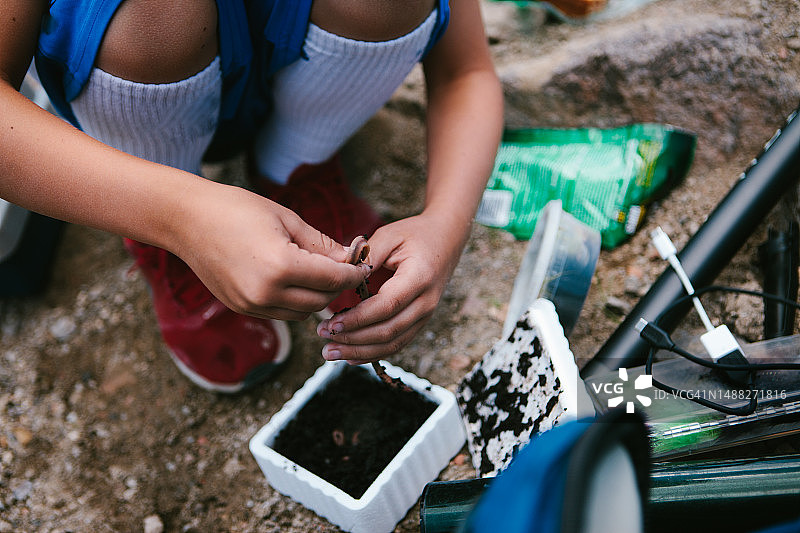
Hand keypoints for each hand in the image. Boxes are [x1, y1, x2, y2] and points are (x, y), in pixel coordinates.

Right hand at [171, 183, 369, 320]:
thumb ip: (321, 244)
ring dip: (317, 297)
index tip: (364, 266)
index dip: (354, 273)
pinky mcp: (242, 308)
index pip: (333, 279)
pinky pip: (282, 313)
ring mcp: (251, 305)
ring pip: (303, 312)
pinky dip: (295, 301)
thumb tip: (350, 258)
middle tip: (346, 268)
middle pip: (321, 301)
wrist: (186, 219)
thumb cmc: (236, 209)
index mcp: (281, 267)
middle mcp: (266, 293)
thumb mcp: (286, 219)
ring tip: (322, 273)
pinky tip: (296, 280)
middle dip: (338, 286)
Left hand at [316, 212, 467, 361]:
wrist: (446, 240)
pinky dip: (373, 353)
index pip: (387, 305)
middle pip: (389, 331)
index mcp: (419, 277)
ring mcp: (425, 315)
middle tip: (323, 337)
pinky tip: (350, 356)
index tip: (331, 323)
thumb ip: (366, 255)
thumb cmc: (415, 235)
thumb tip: (341, 276)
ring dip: (360, 352)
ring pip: (392, 344)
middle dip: (353, 339)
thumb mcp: (389, 235)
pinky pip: (397, 344)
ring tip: (331, 352)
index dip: (358, 318)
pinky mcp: (419, 322)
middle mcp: (426, 302)